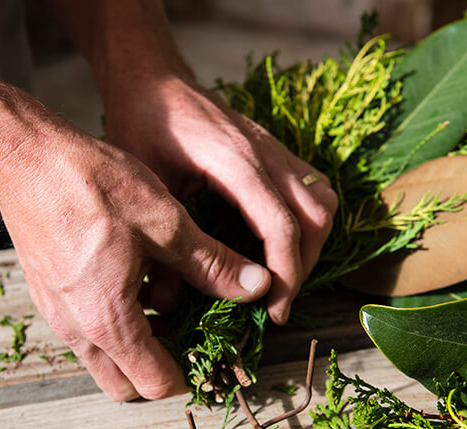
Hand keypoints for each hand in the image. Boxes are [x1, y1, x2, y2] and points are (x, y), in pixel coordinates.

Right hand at [0, 125, 272, 400]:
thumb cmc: (93, 185)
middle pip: (124, 387)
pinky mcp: (47, 296)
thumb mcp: (166, 223)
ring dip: (135, 349)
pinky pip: (86, 333)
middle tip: (190, 336)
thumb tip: (259, 287)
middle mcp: (77, 330)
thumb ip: (212, 265)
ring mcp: (57, 315)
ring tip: (165, 306)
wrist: (24, 157)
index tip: (214, 350)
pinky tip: (134, 282)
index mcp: (109, 321)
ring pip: (102, 361)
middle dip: (159, 373)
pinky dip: (113, 326)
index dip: (191, 375)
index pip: (155, 384)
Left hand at [102, 73, 338, 323]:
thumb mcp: (145, 186)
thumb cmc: (142, 123)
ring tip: (282, 280)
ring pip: (324, 204)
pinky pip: (314, 189)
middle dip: (302, 270)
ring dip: (312, 247)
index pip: (282, 226)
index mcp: (236, 161)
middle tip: (275, 307)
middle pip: (315, 219)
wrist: (151, 76)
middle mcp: (266, 153)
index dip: (285, 276)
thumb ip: (161, 242)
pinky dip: (310, 223)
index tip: (273, 313)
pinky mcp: (275, 151)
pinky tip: (283, 246)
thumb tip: (167, 302)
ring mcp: (276, 149)